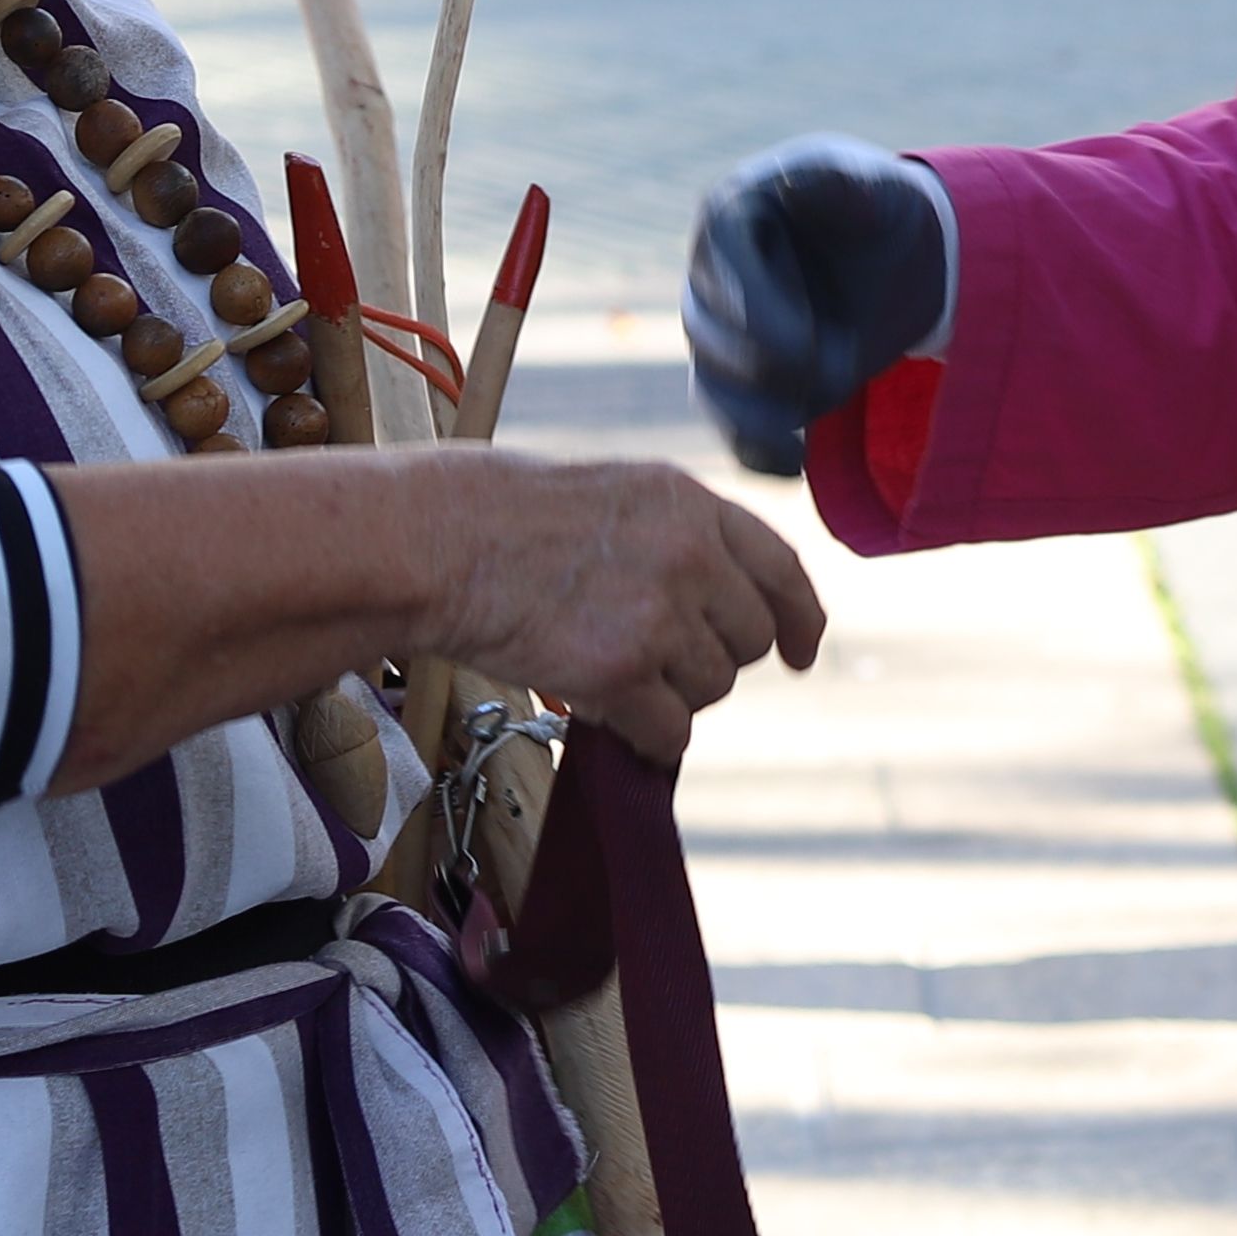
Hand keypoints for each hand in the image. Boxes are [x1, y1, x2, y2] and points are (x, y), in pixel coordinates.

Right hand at [48, 445, 822, 785]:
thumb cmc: (502, 518)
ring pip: (710, 688)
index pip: (781, 567)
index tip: (801, 653)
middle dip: (709, 661)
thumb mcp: (612, 495)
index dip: (799, 618)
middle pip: (746, 639)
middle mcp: (691, 553)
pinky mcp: (623, 670)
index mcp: (690, 502)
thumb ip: (676, 537)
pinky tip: (613, 722)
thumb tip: (718, 603)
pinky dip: (650, 740)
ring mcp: (660, 612)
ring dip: (669, 697)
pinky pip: (671, 731)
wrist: (435, 542)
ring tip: (606, 672)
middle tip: (649, 663)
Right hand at [686, 139, 952, 474]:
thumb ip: (832, 180)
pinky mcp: (743, 383)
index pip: (723, 262)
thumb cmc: (875, 209)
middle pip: (711, 330)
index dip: (758, 304)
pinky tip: (791, 466)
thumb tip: (789, 177)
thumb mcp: (867, 185)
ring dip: (763, 408)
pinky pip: (731, 424)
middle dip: (770, 359)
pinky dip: (754, 451)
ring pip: (714, 384)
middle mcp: (711, 278)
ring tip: (821, 413)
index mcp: (729, 216)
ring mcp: (721, 335)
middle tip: (838, 367)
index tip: (804, 340)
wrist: (896, 259)